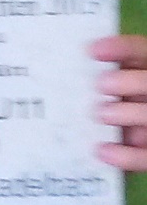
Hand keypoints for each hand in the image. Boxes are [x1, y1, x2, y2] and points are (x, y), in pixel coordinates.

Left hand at [91, 36, 146, 171]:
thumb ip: (96, 77)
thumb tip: (64, 64)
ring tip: (102, 113)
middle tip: (101, 84)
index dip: (122, 49)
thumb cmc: (108, 107)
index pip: (141, 53)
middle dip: (129, 81)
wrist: (126, 138)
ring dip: (128, 113)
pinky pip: (143, 155)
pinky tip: (102, 151)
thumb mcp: (107, 89)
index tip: (93, 50)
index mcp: (143, 74)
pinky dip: (125, 155)